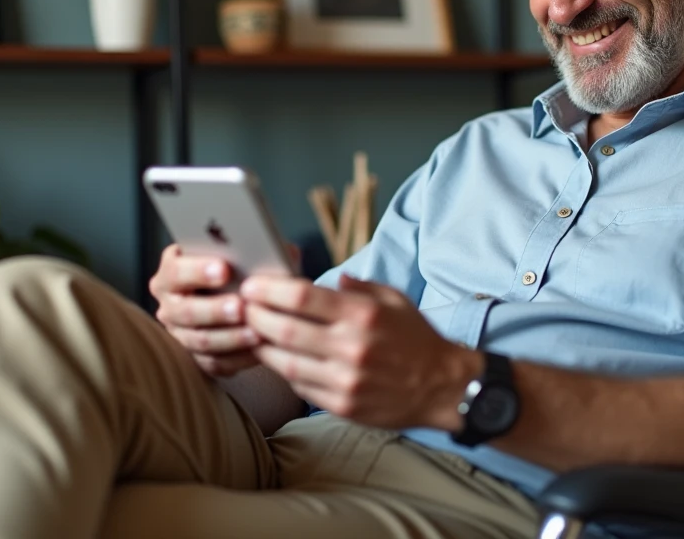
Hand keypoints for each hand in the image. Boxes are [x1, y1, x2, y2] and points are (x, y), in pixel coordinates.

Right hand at [149, 244, 260, 377]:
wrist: (238, 291)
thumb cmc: (239, 267)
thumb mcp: (240, 254)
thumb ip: (248, 251)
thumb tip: (268, 254)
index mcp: (172, 272)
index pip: (176, 271)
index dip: (198, 271)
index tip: (224, 270)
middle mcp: (169, 303)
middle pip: (185, 310)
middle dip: (215, 309)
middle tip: (240, 306)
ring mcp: (179, 332)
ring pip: (200, 340)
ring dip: (230, 337)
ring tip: (256, 332)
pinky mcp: (195, 356)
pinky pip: (213, 361)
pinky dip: (238, 357)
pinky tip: (259, 349)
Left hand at [240, 274, 480, 430]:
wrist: (442, 387)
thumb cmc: (416, 339)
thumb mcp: (394, 300)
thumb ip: (358, 287)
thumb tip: (325, 278)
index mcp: (363, 314)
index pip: (303, 296)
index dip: (270, 289)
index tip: (252, 286)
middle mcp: (351, 346)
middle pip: (285, 328)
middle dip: (255, 316)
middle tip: (241, 307)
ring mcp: (345, 379)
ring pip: (285, 361)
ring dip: (261, 345)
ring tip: (250, 333)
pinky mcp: (342, 405)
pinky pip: (300, 386)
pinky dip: (283, 371)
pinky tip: (276, 358)